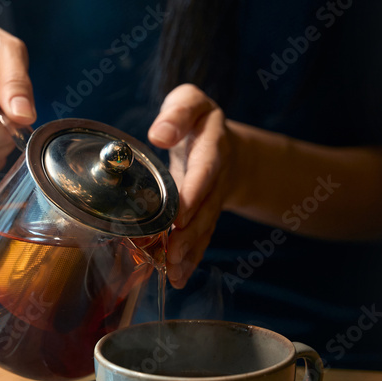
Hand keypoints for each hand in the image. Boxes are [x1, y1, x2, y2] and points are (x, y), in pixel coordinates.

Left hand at [147, 84, 235, 288]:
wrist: (222, 142)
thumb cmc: (196, 120)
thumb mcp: (190, 102)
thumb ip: (177, 113)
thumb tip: (159, 134)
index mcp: (211, 146)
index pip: (204, 170)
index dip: (194, 193)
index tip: (179, 214)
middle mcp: (216, 177)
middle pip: (206, 207)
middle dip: (189, 233)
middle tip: (172, 253)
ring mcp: (212, 199)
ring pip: (203, 228)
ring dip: (189, 252)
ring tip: (172, 272)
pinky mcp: (204, 216)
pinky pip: (200, 239)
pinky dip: (190, 259)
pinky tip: (177, 278)